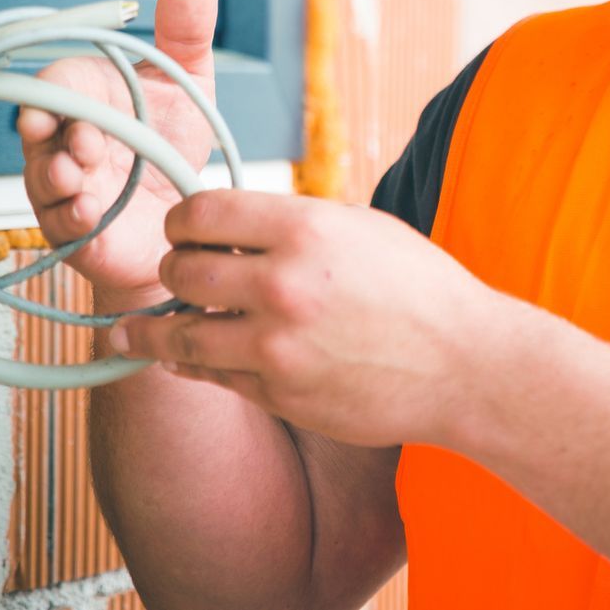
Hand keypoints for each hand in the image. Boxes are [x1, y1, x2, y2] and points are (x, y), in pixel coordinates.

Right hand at [16, 0, 219, 300]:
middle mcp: (65, 137)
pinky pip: (58, 223)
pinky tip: (90, 212)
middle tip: (85, 140)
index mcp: (88, 95)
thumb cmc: (174, 145)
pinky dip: (71, 216)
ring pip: (40, 175)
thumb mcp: (188, 83)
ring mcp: (65, 185)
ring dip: (55, 174)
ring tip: (80, 176)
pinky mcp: (74, 231)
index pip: (57, 79)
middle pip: (38, 125)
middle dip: (55, 130)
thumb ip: (186, 30)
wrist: (189, 218)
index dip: (58, 87)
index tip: (70, 99)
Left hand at [110, 190, 511, 447]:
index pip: (199, 213)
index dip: (182, 221)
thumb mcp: (360, 227)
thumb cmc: (419, 288)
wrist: (463, 364)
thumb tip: (228, 229)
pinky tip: (190, 357)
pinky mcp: (280, 395)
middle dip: (175, 271)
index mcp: (304, 229)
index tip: (184, 232)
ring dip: (162, 329)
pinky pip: (214, 375)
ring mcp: (278, 347)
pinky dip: (197, 364)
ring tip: (146, 328)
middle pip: (178, 271)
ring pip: (180, 334)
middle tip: (182, 275)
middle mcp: (283, 285)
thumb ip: (291, 224)